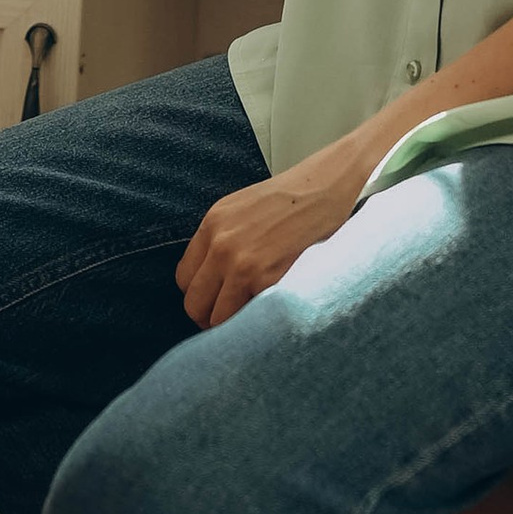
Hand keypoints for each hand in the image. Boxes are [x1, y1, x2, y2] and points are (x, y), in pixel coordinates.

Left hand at [177, 133, 374, 329]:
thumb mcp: (242, 210)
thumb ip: (220, 242)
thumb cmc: (293, 200)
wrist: (328, 189)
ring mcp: (243, 265)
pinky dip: (256, 321)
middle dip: (209, 317)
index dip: (200, 295)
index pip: (183, 279)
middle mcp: (221, 245)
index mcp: (212, 225)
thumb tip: (211, 283)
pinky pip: (248, 318)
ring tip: (251, 318)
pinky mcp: (269, 281)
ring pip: (217, 319)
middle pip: (194, 304)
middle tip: (229, 318)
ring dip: (232, 324)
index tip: (214, 301)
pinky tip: (270, 311)